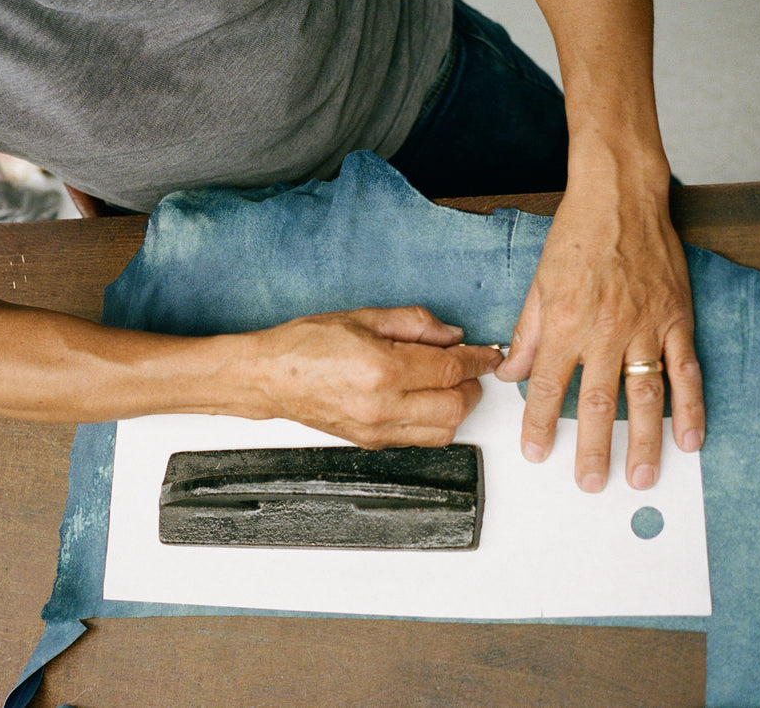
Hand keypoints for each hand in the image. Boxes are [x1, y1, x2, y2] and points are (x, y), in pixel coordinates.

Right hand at [253, 306, 503, 447]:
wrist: (270, 377)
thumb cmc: (306, 344)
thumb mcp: (364, 317)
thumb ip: (414, 324)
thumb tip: (452, 335)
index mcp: (382, 369)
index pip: (450, 370)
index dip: (477, 360)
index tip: (489, 354)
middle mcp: (382, 406)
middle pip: (455, 407)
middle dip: (472, 386)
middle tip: (470, 368)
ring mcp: (376, 430)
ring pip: (443, 432)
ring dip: (456, 408)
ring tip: (449, 385)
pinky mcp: (371, 443)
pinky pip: (419, 440)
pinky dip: (434, 422)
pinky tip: (426, 400)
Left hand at [495, 164, 705, 491]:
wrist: (621, 196)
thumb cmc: (578, 235)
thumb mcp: (538, 284)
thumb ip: (528, 335)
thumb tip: (512, 373)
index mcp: (565, 324)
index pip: (546, 388)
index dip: (538, 424)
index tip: (536, 453)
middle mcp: (605, 331)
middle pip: (596, 404)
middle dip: (591, 449)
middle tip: (590, 482)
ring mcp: (646, 327)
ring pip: (644, 397)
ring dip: (643, 442)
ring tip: (639, 475)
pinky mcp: (677, 319)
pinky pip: (685, 372)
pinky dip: (690, 408)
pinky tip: (689, 438)